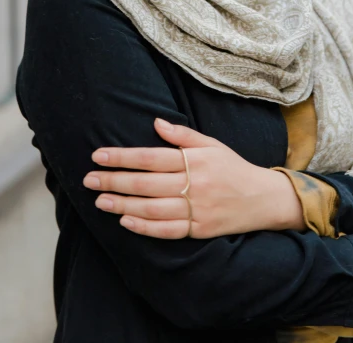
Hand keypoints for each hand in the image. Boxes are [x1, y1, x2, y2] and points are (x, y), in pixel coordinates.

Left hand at [83, 118, 303, 238]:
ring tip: (100, 201)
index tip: (98, 156)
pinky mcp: (199, 230)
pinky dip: (145, 228)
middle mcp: (194, 184)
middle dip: (114, 181)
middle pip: (146, 183)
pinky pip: (168, 230)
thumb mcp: (212, 144)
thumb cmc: (233, 167)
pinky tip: (126, 222)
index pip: (150, 157)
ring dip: (123, 205)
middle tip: (89, 180)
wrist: (263, 198)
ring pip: (152, 208)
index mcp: (194, 160)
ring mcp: (196, 209)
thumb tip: (155, 121)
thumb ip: (183, 135)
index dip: (122, 157)